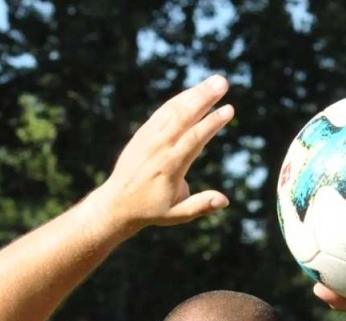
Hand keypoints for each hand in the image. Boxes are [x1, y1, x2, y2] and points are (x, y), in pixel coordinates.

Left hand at [87, 75, 233, 233]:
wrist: (116, 203)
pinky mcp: (143, 133)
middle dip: (204, 98)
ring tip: (216, 81)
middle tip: (223, 83)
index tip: (228, 110)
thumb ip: (200, 205)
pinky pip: (163, 112)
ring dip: (195, 93)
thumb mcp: (177, 214)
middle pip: (184, 117)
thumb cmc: (151, 210)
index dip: (211, 124)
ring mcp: (149, 138)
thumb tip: (225, 200)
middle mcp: (159, 148)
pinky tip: (195, 91)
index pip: (193, 139)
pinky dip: (180, 100)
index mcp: (170, 167)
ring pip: (174, 110)